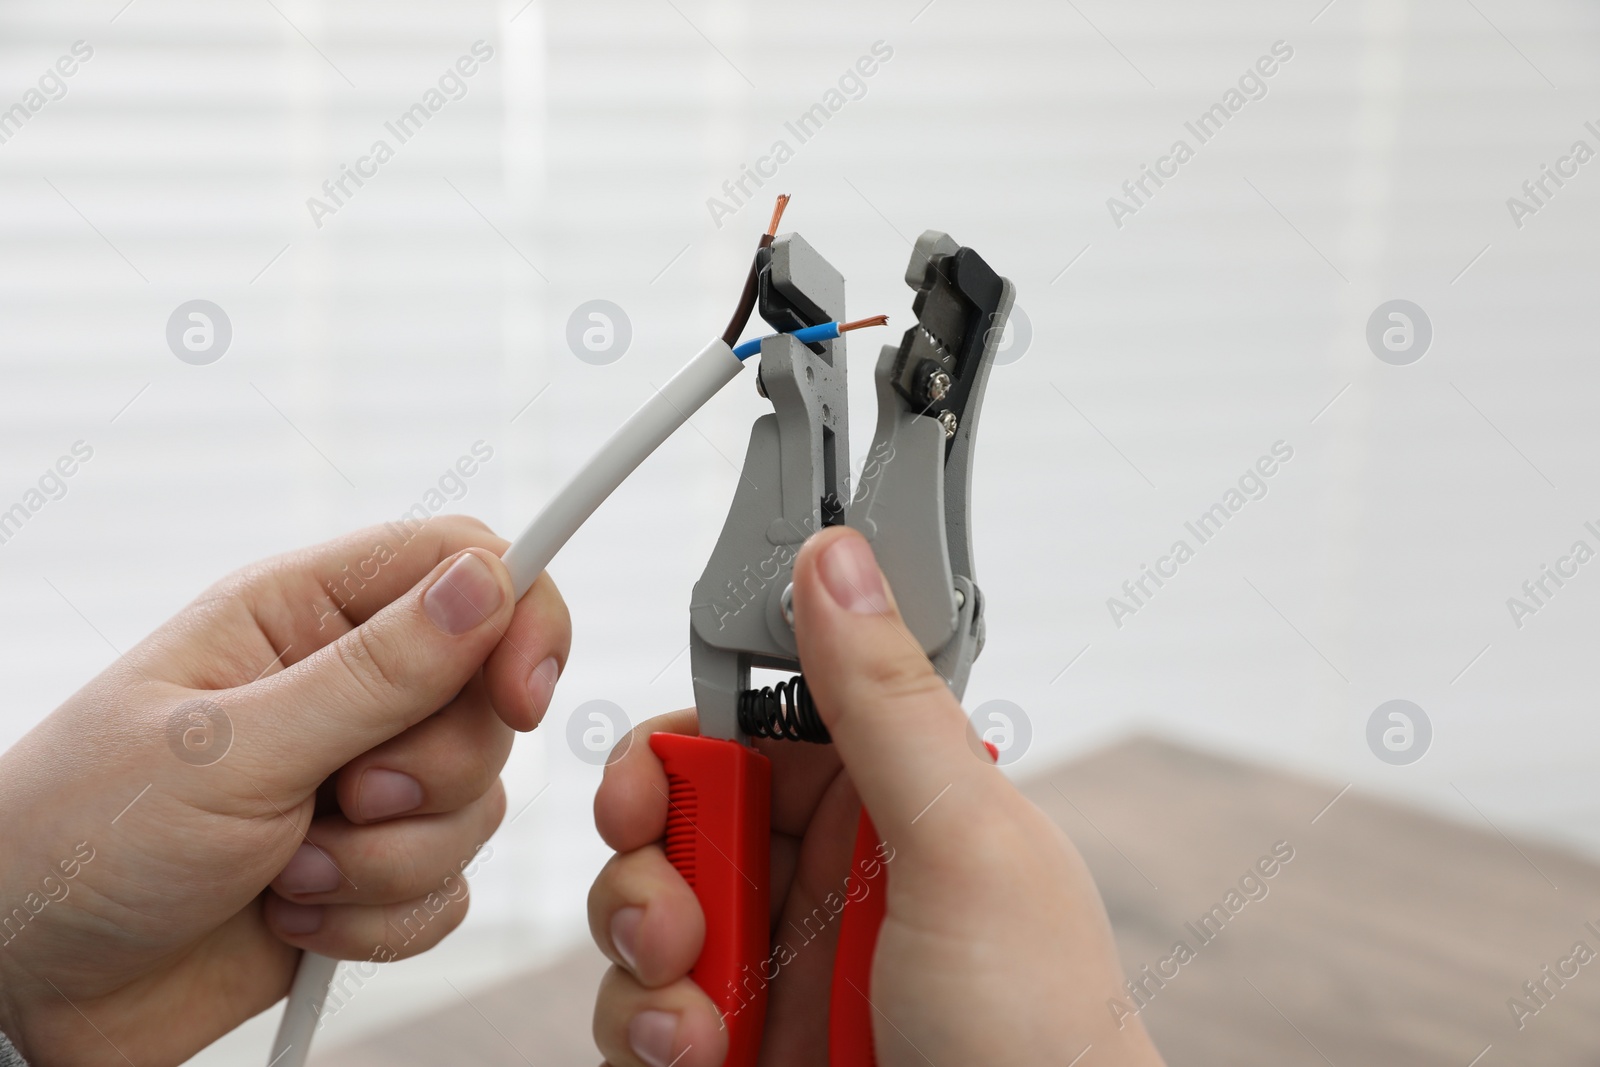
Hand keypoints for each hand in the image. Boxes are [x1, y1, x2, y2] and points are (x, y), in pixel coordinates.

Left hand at [0, 515, 569, 1066]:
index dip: (517, 617)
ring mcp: (359, 783)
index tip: (520, 694)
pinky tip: (291, 915)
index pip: (460, 565)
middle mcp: (342, 690)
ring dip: (387, 861)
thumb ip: (376, 672)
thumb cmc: (83, 840)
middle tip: (345, 798)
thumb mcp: (231, 747)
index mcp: (301, 616)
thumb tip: (488, 583)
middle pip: (485, 701)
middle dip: (429, 777)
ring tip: (285, 870)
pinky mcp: (368, 869)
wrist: (28, 987)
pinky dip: (378, 917)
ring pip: (475, 805)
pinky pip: (448, 887)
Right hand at [586, 526, 1164, 1065]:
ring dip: (642, 953)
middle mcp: (828, 871)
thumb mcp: (962, 848)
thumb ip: (883, 703)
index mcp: (893, 798)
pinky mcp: (740, 1044)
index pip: (755, 724)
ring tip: (691, 1012)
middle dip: (650, 856)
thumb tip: (835, 559)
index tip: (649, 776)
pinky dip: (643, 1028)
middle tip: (673, 909)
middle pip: (682, 815)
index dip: (686, 741)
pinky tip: (693, 1055)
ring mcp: (781, 961)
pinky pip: (641, 1009)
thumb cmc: (1040, 1040)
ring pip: (647, 910)